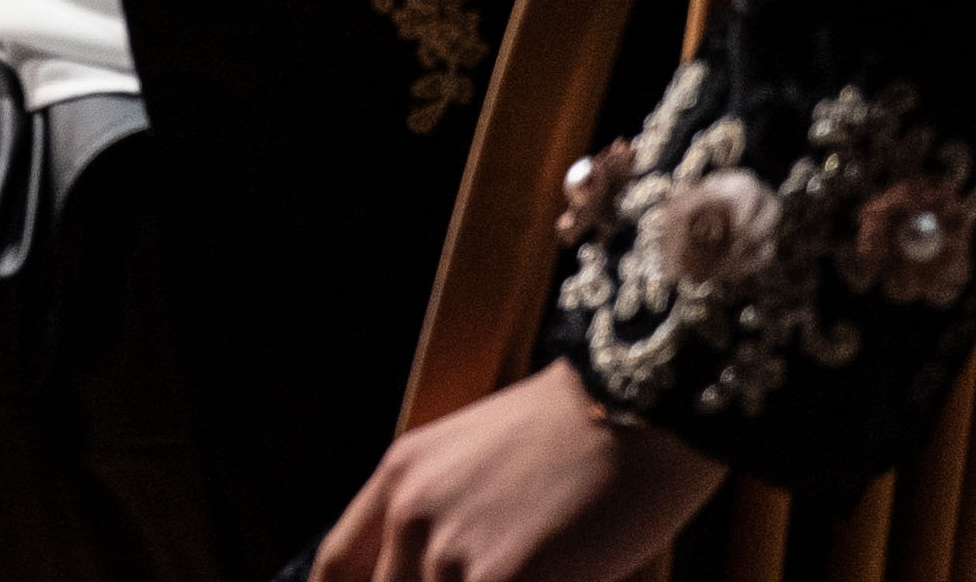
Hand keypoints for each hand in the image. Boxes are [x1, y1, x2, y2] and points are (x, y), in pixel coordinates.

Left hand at [309, 367, 726, 581]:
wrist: (639, 411)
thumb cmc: (580, 437)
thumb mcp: (478, 463)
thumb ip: (441, 519)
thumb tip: (439, 572)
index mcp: (398, 478)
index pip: (335, 565)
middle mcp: (410, 511)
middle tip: (486, 578)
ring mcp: (451, 549)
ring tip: (529, 576)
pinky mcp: (502, 575)